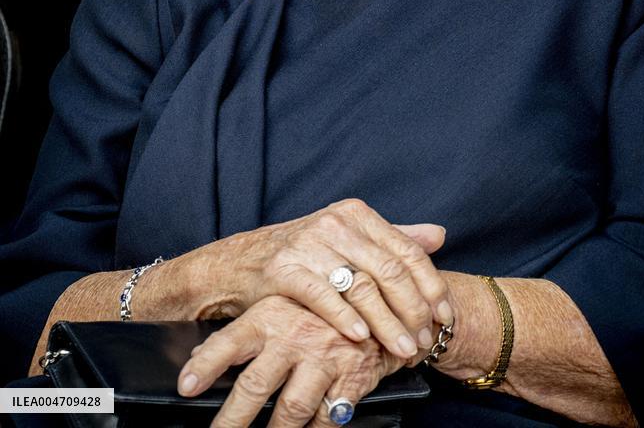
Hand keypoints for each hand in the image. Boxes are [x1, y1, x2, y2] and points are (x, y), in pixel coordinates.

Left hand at [177, 296, 417, 426]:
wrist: (386, 299)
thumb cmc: (323, 306)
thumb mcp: (282, 306)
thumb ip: (244, 331)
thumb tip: (200, 354)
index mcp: (272, 314)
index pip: (230, 340)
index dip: (206, 364)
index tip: (184, 387)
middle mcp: (295, 335)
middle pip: (254, 386)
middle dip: (231, 422)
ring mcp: (324, 357)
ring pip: (289, 411)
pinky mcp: (351, 377)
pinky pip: (326, 419)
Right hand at [187, 198, 450, 358]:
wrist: (244, 262)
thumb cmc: (306, 254)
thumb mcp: (351, 238)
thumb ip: (394, 237)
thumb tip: (440, 236)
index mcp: (357, 213)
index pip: (406, 250)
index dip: (430, 285)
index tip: (445, 314)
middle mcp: (336, 223)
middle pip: (389, 271)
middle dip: (413, 311)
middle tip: (426, 341)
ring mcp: (310, 244)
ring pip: (362, 287)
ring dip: (387, 324)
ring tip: (403, 350)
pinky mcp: (286, 269)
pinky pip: (324, 297)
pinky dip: (346, 319)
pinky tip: (361, 339)